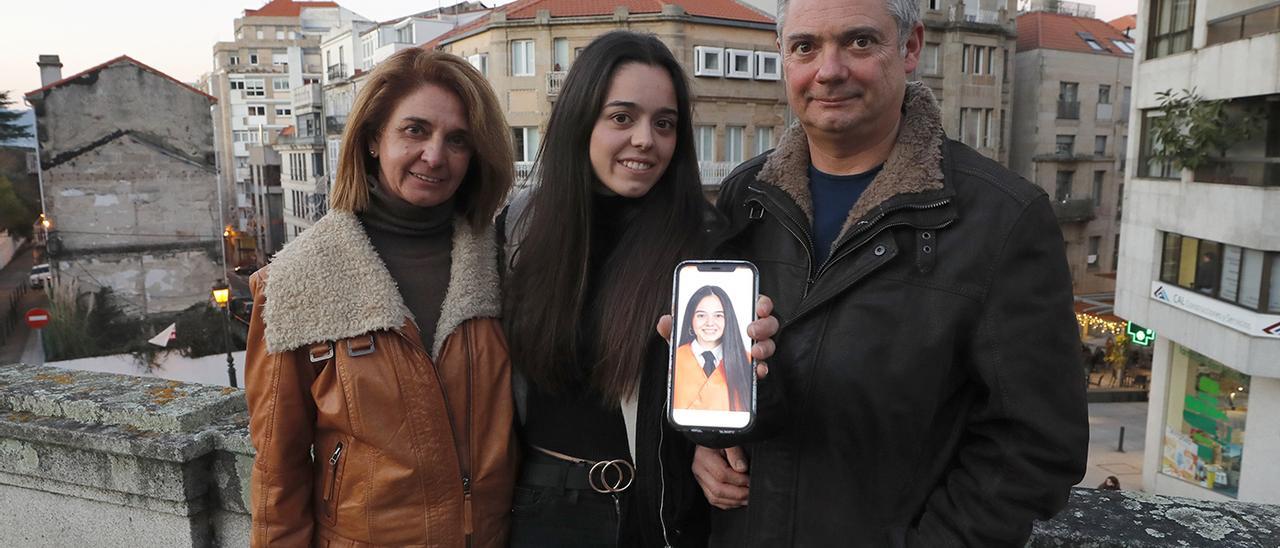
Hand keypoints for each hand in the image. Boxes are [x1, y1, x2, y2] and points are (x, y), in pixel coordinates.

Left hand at [658, 295, 777, 379]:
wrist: (699, 369)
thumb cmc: (697, 342)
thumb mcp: (683, 333)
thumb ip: (674, 326)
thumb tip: (665, 321)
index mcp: (736, 314)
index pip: (756, 302)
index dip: (762, 302)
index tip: (759, 307)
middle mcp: (750, 330)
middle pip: (768, 322)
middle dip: (764, 325)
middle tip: (751, 330)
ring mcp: (754, 348)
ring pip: (769, 344)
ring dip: (765, 347)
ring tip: (754, 352)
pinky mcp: (752, 367)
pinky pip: (763, 367)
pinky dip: (761, 369)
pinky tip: (756, 371)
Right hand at [692, 445, 750, 508]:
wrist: (708, 441)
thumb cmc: (719, 440)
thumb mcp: (729, 441)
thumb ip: (736, 453)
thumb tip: (742, 468)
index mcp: (704, 457)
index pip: (722, 474)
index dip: (739, 480)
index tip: (750, 480)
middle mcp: (699, 469)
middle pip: (718, 490)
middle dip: (738, 494)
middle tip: (751, 492)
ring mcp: (700, 479)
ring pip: (715, 498)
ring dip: (734, 501)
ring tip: (747, 498)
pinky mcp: (703, 485)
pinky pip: (713, 499)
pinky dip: (727, 503)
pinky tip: (737, 501)